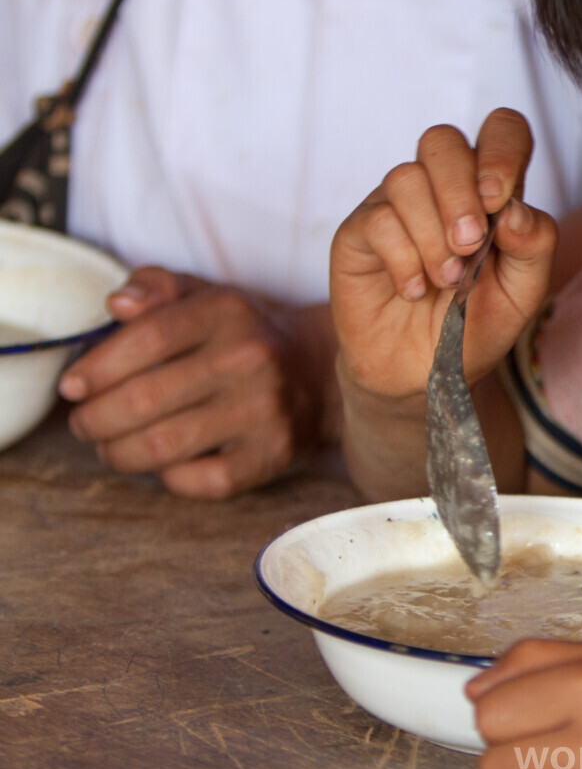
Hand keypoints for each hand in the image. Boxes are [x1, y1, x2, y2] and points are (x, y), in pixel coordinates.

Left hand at [59, 268, 336, 498]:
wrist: (322, 373)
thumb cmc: (245, 337)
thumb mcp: (207, 297)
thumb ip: (157, 287)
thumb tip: (117, 304)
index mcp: (228, 312)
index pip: (146, 337)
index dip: (96, 367)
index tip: (72, 387)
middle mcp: (251, 358)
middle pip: (143, 399)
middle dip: (94, 419)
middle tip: (85, 424)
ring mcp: (265, 410)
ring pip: (162, 446)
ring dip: (118, 452)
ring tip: (110, 446)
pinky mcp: (274, 454)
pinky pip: (199, 481)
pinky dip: (169, 478)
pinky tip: (165, 464)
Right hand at [330, 108, 555, 405]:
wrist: (425, 373)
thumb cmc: (476, 325)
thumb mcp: (523, 294)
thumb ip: (535, 248)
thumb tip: (517, 210)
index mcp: (490, 191)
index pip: (501, 130)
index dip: (501, 148)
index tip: (500, 199)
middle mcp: (440, 188)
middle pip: (442, 141)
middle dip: (460, 191)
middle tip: (470, 244)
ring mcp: (396, 206)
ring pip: (406, 178)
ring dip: (432, 236)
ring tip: (446, 280)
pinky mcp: (359, 233)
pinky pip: (377, 221)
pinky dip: (404, 260)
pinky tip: (414, 289)